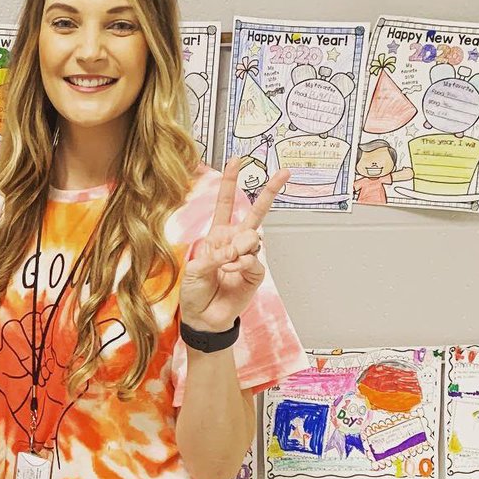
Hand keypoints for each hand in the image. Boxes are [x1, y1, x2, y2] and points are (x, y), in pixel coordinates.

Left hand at [180, 159, 287, 333]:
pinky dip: (242, 266)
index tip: (237, 161)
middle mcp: (234, 242)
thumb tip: (238, 249)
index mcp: (217, 235)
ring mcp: (246, 256)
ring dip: (239, 249)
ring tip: (227, 265)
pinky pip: (254, 261)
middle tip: (284, 173)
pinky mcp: (255, 273)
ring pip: (253, 238)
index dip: (230, 183)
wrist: (203, 317)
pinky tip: (232, 273)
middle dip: (269, 192)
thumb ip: (215, 255)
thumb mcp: (194, 269)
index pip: (226, 204)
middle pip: (255, 212)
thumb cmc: (195, 292)